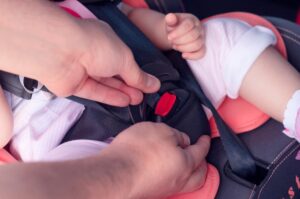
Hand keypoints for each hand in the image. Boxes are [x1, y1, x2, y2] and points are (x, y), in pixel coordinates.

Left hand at [41, 19, 160, 105]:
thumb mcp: (125, 59)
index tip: (148, 83)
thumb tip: (154, 84)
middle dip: (130, 84)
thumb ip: (138, 75)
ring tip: (137, 100)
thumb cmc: (94, 45)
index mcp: (106, 40)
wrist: (61, 52)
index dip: (136, 71)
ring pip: (106, 83)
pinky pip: (95, 92)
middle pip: (115, 73)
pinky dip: (109, 97)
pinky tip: (123, 102)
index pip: (123, 58)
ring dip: (122, 92)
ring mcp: (83, 69)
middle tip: (144, 95)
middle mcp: (93, 54)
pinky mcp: (74, 84)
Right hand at [110, 122, 210, 197]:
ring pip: (186, 182)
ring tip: (185, 162)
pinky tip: (166, 168)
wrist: (115, 173)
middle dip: (202, 163)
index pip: (200, 152)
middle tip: (200, 154)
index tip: (206, 138)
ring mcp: (165, 188)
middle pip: (199, 174)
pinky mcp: (152, 191)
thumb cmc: (137, 152)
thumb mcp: (161, 130)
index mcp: (186, 164)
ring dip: (189, 172)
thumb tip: (182, 141)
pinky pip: (171, 184)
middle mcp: (179, 180)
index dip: (204, 143)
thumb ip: (176, 135)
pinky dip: (174, 175)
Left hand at [165, 13, 204, 59]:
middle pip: (193, 35)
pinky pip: (201, 53)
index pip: (188, 25)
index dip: (178, 32)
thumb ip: (170, 19)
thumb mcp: (170, 21)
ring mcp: (202, 38)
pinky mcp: (201, 47)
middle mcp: (199, 28)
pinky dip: (192, 56)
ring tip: (175, 46)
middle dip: (179, 41)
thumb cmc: (174, 26)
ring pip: (197, 45)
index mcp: (191, 20)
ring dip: (184, 48)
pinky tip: (183, 55)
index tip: (169, 37)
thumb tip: (170, 17)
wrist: (176, 33)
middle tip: (172, 41)